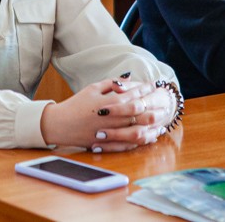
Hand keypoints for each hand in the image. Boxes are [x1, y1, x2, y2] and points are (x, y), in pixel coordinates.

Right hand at [40, 79, 168, 151]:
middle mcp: (111, 119)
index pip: (133, 95)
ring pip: (137, 131)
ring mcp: (110, 134)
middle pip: (139, 114)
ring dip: (152, 126)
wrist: (60, 125)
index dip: (145, 89)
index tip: (154, 85)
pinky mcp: (108, 145)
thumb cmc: (76, 104)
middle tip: (164, 104)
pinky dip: (142, 141)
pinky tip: (150, 136)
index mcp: (108, 103)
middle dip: (154, 108)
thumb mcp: (92, 89)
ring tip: (162, 121)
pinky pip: (129, 145)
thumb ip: (112, 83)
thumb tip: (128, 78)